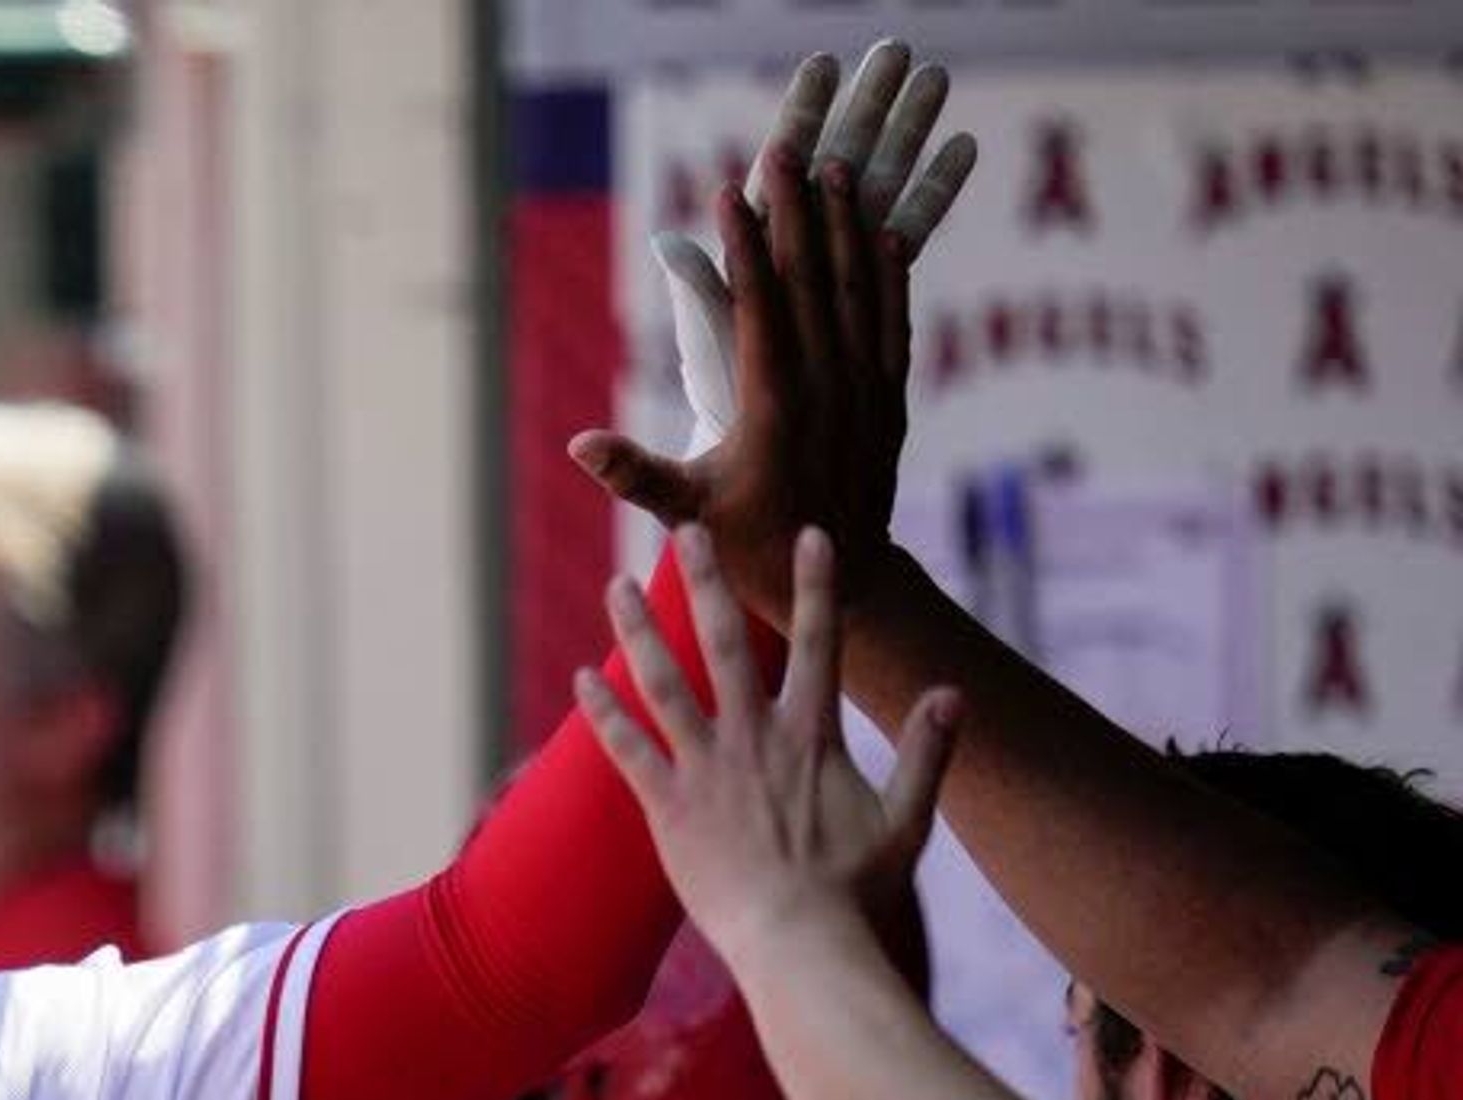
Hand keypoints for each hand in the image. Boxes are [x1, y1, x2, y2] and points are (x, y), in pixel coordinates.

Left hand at [575, 527, 957, 961]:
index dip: (816, 585)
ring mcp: (707, 769)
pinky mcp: (668, 808)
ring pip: (663, 683)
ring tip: (614, 583)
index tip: (810, 533)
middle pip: (724, 643)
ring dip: (636, 630)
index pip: (818, 642)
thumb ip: (928, 753)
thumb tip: (955, 692)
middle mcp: (755, 738)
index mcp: (813, 736)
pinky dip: (601, 714)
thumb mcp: (908, 820)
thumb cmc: (856, 892)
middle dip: (704, 582)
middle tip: (686, 530)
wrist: (801, 942)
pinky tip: (579, 679)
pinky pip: (627, 749)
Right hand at [580, 66, 972, 615]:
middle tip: (787, 152)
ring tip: (836, 172)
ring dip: (845, 225)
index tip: (733, 191)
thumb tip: (578, 444)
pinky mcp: (889, 395)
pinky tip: (880, 234)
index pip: (760, 301)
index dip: (746, 242)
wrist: (841, 576)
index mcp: (773, 403)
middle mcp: (826, 383)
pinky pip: (891, 318)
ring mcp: (863, 385)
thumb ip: (634, 473)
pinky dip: (887, 272)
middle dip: (797, 210)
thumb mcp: (686, 514)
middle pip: (810, 277)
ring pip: (855, 287)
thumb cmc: (750, 548)